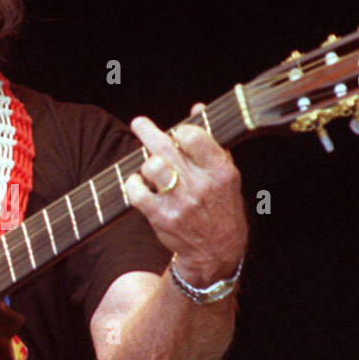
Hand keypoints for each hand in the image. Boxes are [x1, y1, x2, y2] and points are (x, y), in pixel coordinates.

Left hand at [124, 108, 246, 286]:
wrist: (217, 251)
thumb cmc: (220, 207)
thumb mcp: (225, 175)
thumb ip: (210, 141)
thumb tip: (196, 108)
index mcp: (221, 171)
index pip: (194, 137)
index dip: (180, 130)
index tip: (175, 131)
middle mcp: (202, 185)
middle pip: (167, 148)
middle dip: (148, 131)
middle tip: (138, 124)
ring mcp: (181, 202)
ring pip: (151, 166)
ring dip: (145, 163)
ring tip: (148, 167)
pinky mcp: (163, 217)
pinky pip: (137, 192)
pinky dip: (133, 185)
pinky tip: (138, 185)